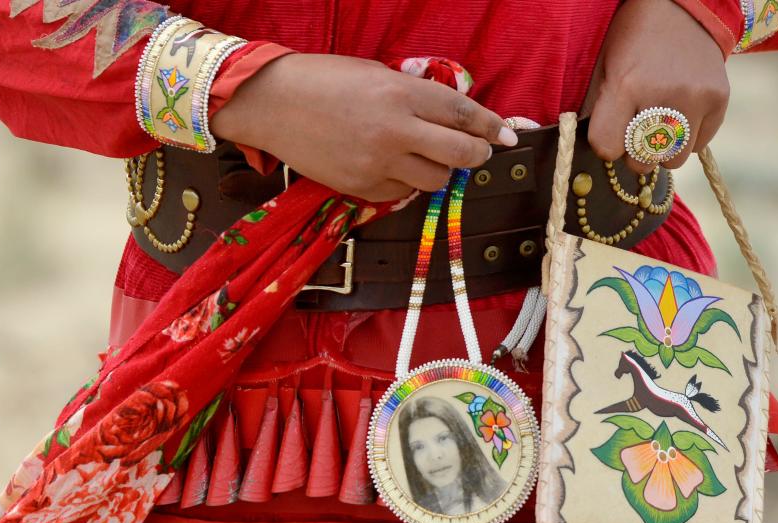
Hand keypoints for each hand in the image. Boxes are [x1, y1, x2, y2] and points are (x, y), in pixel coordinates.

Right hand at [211, 53, 517, 201]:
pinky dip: (406, 182)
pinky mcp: (361, 188)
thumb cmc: (324, 79)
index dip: (490, 127)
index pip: (462, 114)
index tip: (507, 135)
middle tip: (479, 153)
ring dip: (440, 171)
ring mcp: (378, 164)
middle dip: (477, 156)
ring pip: (435, 182)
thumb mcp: (376, 74)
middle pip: (460, 155)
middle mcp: (396, 131)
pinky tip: (392, 166)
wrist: (271, 103)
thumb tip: (451, 120)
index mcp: (401, 93)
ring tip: (426, 157)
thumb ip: (415, 97)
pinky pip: (402, 193)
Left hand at [582, 0, 729, 172]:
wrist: (683, 7)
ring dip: (663, 150)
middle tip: (636, 132)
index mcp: (625, 85)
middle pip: (642, 161)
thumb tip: (594, 151)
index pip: (608, 148)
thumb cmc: (633, 40)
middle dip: (635, 153)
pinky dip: (687, 138)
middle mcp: (663, 95)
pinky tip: (681, 112)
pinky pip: (699, 145)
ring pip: (674, 159)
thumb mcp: (605, 68)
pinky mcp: (720, 100)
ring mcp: (696, 98)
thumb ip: (597, 111)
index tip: (611, 133)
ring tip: (660, 124)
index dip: (607, 144)